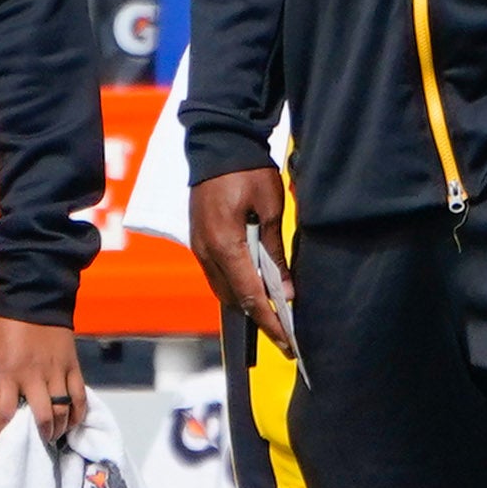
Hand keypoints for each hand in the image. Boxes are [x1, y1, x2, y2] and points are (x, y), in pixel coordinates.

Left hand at [0, 312, 85, 451]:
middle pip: (43, 417)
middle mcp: (36, 376)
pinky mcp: (72, 365)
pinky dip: (78, 413)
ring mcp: (57, 371)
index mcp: (9, 371)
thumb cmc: (1, 319)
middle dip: (37, 436)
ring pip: (64, 410)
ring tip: (50, 437)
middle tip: (29, 445)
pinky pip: (80, 395)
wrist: (34, 295)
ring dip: (58, 429)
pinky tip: (71, 423)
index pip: (5, 412)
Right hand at [190, 167, 293, 355]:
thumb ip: (276, 253)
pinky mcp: (199, 240)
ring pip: (223, 289)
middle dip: (260, 318)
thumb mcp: (272, 210)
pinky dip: (237, 286)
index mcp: (225, 245)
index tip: (287, 343)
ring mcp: (199, 247)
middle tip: (287, 333)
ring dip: (247, 303)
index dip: (270, 322)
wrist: (219, 144)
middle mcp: (206, 252)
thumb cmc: (248, 172)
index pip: (250, 296)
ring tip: (275, 315)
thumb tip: (286, 290)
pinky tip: (255, 289)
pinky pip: (217, 274)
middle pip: (233, 298)